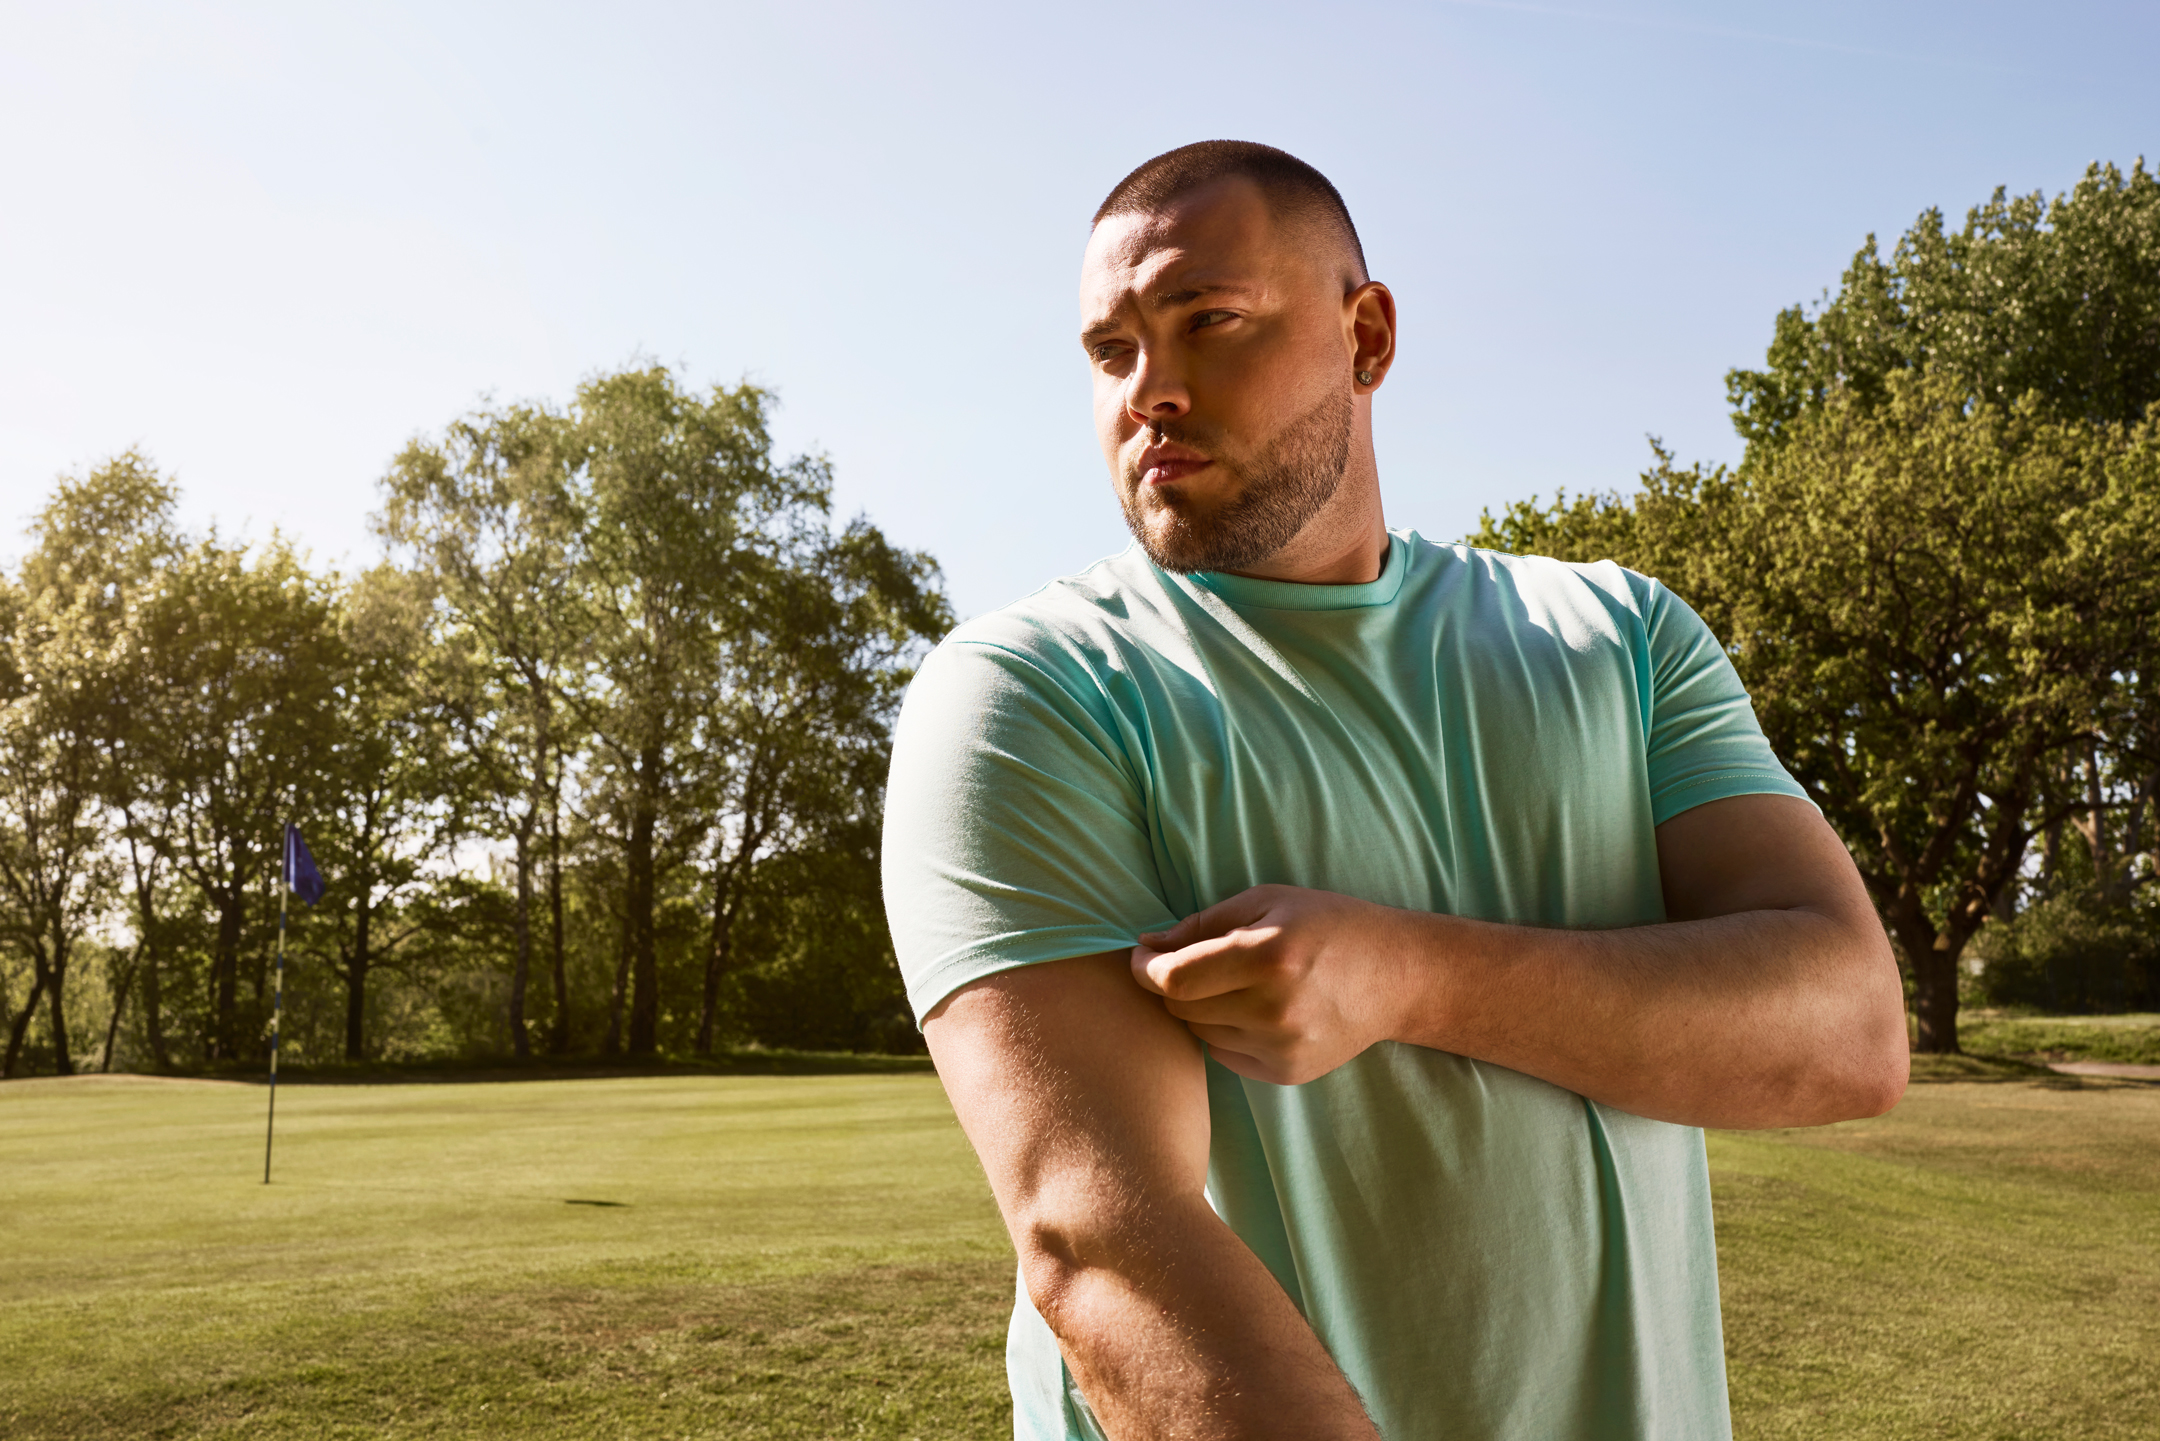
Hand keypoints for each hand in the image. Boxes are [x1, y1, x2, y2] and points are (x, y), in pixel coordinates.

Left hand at [1132, 885, 1423, 1084]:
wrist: (1397, 977)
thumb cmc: (1329, 925)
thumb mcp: (1267, 901)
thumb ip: (1202, 923)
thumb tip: (1146, 945)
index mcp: (1269, 957)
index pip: (1174, 979)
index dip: (1146, 968)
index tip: (1144, 956)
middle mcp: (1275, 1009)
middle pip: (1182, 1008)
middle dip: (1172, 985)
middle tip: (1188, 964)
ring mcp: (1282, 1048)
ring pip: (1199, 1032)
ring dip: (1200, 1008)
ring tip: (1234, 983)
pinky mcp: (1286, 1073)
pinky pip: (1224, 1054)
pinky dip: (1226, 1031)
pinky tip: (1256, 1009)